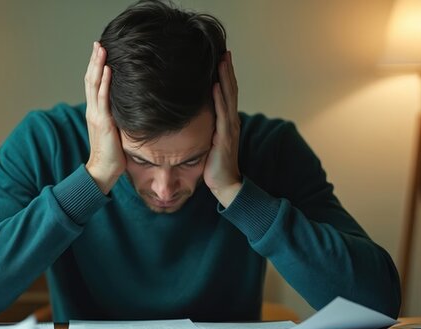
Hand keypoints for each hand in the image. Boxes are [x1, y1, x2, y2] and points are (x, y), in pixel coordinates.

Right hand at [84, 42, 124, 193]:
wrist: (102, 170)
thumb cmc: (112, 154)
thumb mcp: (116, 130)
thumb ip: (119, 117)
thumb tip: (132, 108)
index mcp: (95, 111)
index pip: (93, 84)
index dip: (95, 67)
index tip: (99, 52)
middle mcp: (93, 110)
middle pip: (91, 79)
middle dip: (94, 60)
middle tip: (98, 43)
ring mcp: (96, 114)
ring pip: (94, 84)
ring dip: (98, 65)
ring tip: (101, 49)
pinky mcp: (102, 121)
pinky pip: (103, 98)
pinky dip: (105, 82)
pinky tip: (108, 70)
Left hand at [204, 51, 242, 206]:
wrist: (224, 184)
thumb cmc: (214, 164)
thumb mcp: (208, 140)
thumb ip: (204, 126)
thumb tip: (190, 113)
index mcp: (227, 120)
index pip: (226, 92)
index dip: (225, 75)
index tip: (220, 57)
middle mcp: (231, 121)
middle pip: (230, 90)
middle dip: (227, 70)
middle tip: (223, 51)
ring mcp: (229, 128)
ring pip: (228, 97)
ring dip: (225, 78)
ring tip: (221, 61)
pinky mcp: (224, 137)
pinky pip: (222, 114)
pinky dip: (219, 98)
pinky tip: (215, 85)